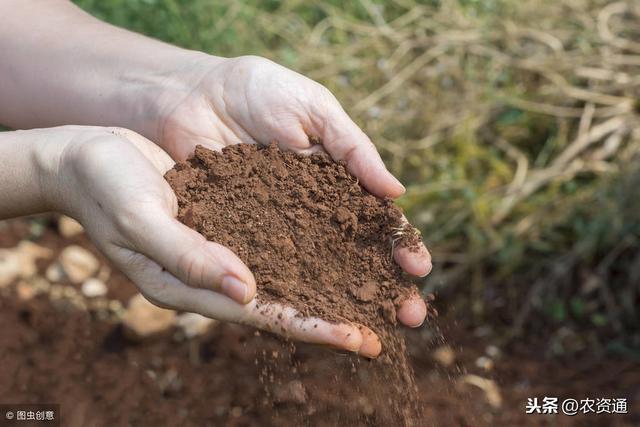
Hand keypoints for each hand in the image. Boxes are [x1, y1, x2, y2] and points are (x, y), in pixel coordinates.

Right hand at [42, 126, 416, 356]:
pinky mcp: (235, 215)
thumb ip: (190, 257)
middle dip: (345, 311)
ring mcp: (230, 244)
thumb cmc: (105, 187)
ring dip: (342, 276)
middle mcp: (221, 271)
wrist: (87, 156)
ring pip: (296, 268)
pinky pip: (284, 233)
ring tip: (391, 283)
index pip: (266, 315)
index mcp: (196, 286)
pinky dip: (318, 238)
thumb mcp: (141, 220)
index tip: (361, 340)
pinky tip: (350, 235)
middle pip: (293, 299)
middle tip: (401, 319)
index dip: (314, 329)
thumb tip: (248, 289)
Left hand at [155, 55, 431, 326]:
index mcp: (336, 181)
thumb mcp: (315, 110)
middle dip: (383, 286)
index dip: (399, 244)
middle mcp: (311, 213)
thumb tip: (397, 192)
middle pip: (354, 257)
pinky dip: (288, 293)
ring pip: (316, 272)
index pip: (376, 220)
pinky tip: (307, 317)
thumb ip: (353, 149)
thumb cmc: (258, 91)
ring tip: (367, 329)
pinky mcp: (239, 237)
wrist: (190, 92)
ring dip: (343, 301)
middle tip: (409, 315)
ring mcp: (276, 229)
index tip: (420, 268)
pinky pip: (267, 268)